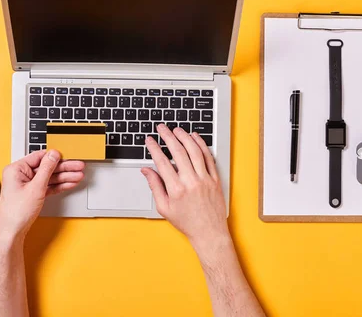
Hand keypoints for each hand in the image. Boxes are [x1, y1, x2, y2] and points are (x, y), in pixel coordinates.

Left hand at [0, 150, 84, 242]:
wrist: (13, 232)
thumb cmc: (16, 213)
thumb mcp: (36, 187)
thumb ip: (46, 169)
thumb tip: (53, 155)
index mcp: (16, 169)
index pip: (39, 157)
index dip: (55, 157)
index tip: (68, 156)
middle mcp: (20, 175)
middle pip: (46, 167)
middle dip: (64, 168)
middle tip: (78, 166)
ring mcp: (27, 184)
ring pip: (49, 177)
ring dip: (64, 177)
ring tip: (78, 176)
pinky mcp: (32, 193)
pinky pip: (48, 186)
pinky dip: (59, 185)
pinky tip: (69, 183)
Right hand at [142, 124, 228, 249]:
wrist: (209, 232)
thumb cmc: (187, 222)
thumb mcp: (164, 208)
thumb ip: (155, 186)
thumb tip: (146, 171)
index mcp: (176, 189)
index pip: (162, 162)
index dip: (154, 148)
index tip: (149, 140)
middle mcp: (191, 182)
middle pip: (178, 151)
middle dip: (168, 136)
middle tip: (161, 128)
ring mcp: (205, 179)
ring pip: (194, 151)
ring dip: (184, 137)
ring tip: (176, 130)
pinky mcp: (215, 179)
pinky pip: (208, 157)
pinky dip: (201, 145)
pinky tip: (195, 137)